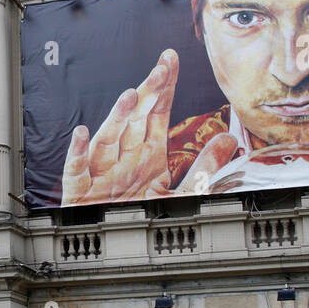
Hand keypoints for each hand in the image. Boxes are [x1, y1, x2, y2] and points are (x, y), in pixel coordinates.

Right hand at [60, 51, 240, 203]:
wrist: (124, 248)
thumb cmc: (147, 219)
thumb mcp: (185, 193)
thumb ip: (206, 167)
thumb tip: (229, 138)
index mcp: (148, 154)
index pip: (155, 112)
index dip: (163, 86)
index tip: (170, 60)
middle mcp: (125, 158)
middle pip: (134, 119)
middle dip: (146, 93)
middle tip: (159, 70)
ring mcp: (102, 174)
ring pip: (107, 139)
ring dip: (117, 117)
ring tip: (131, 97)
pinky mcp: (82, 193)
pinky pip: (78, 170)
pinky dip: (78, 153)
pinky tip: (83, 134)